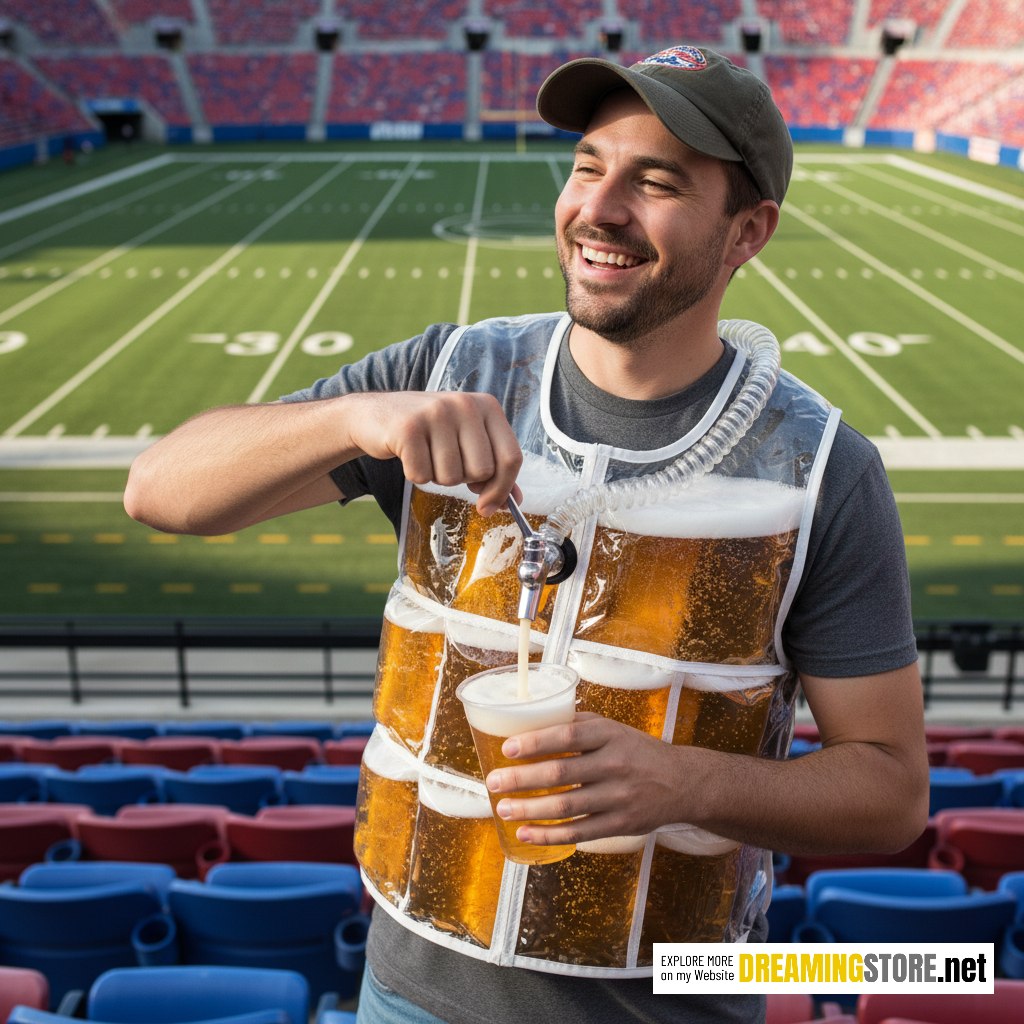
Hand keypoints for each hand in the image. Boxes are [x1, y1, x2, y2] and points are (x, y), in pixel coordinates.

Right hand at [343, 391, 522, 514]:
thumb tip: (514, 501)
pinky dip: (414, 474)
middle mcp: (465, 404)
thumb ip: (493, 467)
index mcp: (487, 406)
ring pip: (452, 477)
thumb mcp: (465, 441)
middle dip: (463, 479)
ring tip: (426, 453)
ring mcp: (436, 413)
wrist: (375, 416)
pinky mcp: (408, 428)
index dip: (502, 489)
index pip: (511, 457)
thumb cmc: (428, 432)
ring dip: (437, 476)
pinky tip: (408, 454)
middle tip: (445, 461)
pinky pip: (422, 476)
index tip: (487, 506)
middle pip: (483, 471)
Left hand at [485, 714, 688, 845]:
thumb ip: (578, 725)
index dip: (536, 741)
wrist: (682, 782)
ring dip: (529, 809)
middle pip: (561, 772)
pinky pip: (578, 832)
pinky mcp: (620, 825)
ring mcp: (618, 797)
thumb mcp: (614, 729)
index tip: (508, 748)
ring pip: (565, 805)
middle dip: (522, 778)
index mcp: (610, 735)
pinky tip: (526, 833)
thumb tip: (533, 722)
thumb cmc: (637, 751)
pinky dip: (549, 835)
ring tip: (502, 809)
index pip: (569, 734)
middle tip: (493, 781)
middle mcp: (614, 764)